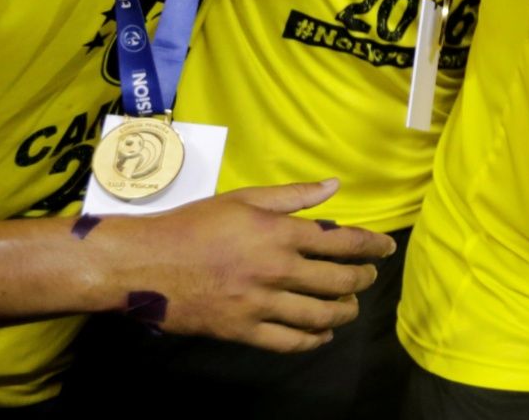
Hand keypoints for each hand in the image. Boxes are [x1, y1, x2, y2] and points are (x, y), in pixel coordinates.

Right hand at [107, 179, 393, 352]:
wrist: (141, 263)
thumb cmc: (192, 225)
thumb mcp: (243, 200)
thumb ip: (292, 196)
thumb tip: (334, 186)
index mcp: (280, 233)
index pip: (343, 242)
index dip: (372, 246)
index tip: (386, 248)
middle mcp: (277, 269)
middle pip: (339, 280)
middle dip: (362, 280)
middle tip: (368, 278)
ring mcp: (260, 303)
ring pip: (321, 315)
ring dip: (345, 311)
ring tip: (350, 306)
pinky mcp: (242, 330)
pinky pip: (290, 342)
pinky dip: (314, 340)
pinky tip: (323, 334)